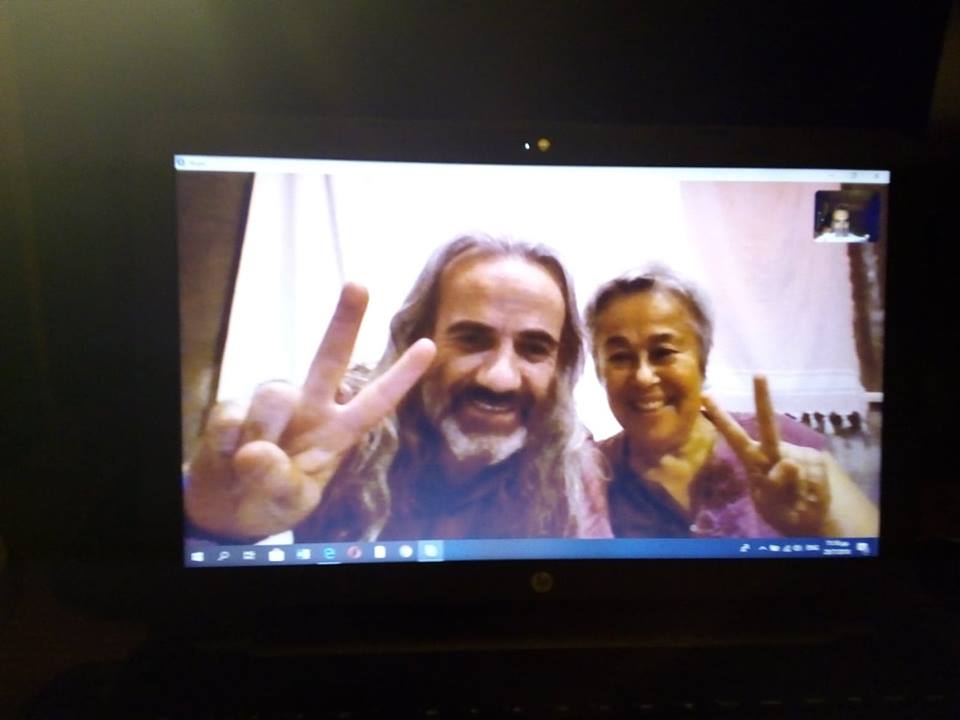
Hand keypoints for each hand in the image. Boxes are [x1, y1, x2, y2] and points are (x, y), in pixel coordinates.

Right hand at [184, 283, 435, 538]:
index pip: (375, 402)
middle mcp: (309, 408)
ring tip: (249, 465)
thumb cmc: (271, 501)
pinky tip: (227, 457)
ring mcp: (271, 404)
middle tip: (359, 284)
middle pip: (331, 358)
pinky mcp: (233, 407)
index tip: (428, 345)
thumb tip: (256, 451)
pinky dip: (226, 443)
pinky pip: (232, 415)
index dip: (401, 376)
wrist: (227, 507)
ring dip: (263, 432)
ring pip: (274, 394)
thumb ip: (281, 482)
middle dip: (345, 320)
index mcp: (337, 433)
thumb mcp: (289, 504)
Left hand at [701, 376, 832, 535]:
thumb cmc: (783, 511)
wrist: (811, 520)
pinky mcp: (817, 460)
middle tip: (759, 375)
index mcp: (753, 461)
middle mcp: (773, 452)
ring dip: (798, 487)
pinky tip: (811, 493)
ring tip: (798, 497)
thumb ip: (774, 487)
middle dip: (763, 400)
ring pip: (796, 466)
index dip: (721, 418)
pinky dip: (814, 489)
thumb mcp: (770, 507)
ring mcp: (797, 454)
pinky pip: (815, 474)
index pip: (734, 437)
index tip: (708, 396)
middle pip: (768, 425)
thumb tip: (789, 461)